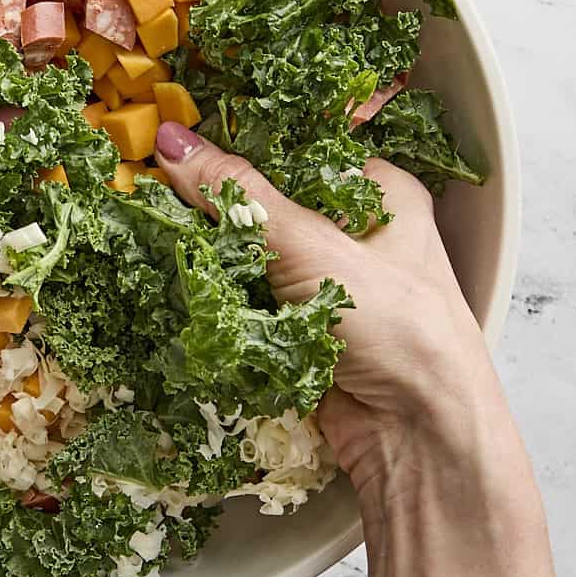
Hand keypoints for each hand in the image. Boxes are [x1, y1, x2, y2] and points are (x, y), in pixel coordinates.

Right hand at [156, 121, 565, 576]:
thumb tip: (174, 143)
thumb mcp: (313, 246)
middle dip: (218, 203)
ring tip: (156, 226)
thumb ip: (238, 196)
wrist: (419, 441)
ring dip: (215, 254)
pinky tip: (181, 280)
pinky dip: (220, 296)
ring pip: (254, 255)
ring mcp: (328, 286)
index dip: (243, 140)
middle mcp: (357, 234)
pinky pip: (249, 300)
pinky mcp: (302, 330)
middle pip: (270, 203)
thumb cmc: (397, 328)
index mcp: (380, 192)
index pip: (298, 148)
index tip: (182, 135)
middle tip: (157, 183)